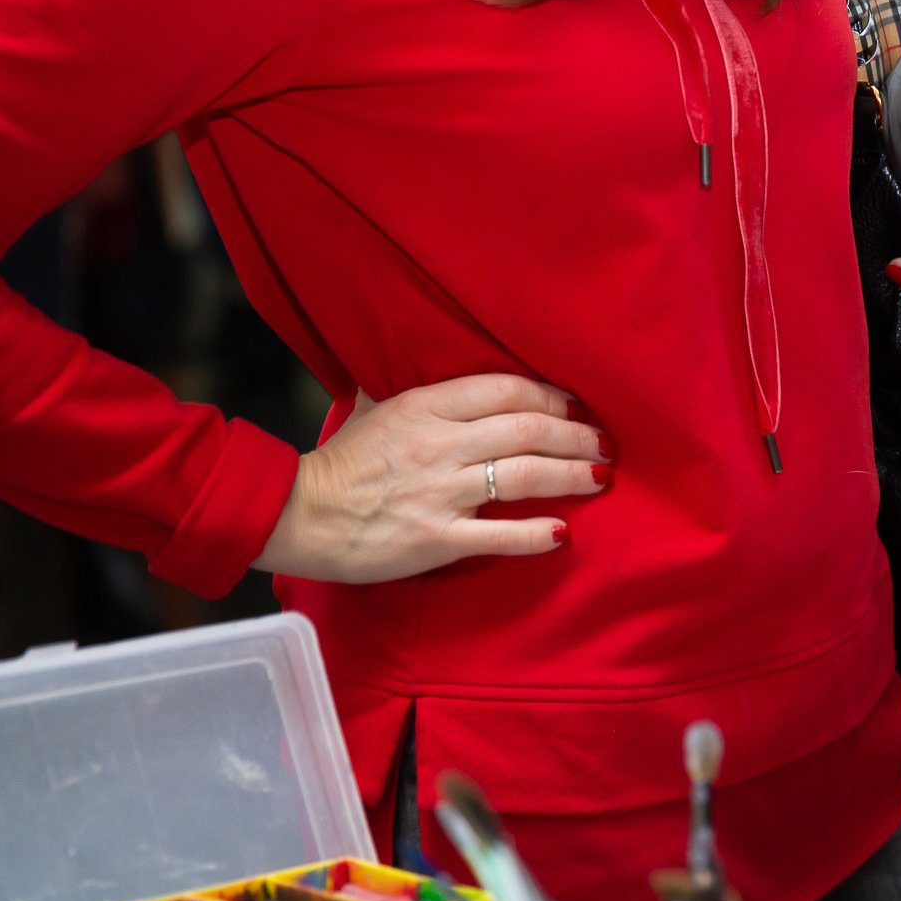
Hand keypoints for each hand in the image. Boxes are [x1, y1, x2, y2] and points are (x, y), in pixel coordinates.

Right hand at [253, 375, 611, 582]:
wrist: (297, 516)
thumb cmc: (340, 464)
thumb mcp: (372, 409)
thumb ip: (412, 390)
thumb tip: (431, 361)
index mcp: (424, 406)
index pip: (506, 390)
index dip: (551, 398)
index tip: (575, 408)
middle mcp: (439, 445)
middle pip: (528, 430)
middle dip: (576, 436)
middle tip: (604, 445)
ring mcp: (440, 493)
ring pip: (524, 476)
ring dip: (571, 476)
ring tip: (600, 478)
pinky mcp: (438, 538)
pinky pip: (500, 535)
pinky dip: (536, 535)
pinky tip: (562, 533)